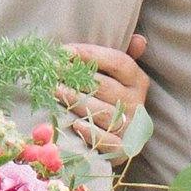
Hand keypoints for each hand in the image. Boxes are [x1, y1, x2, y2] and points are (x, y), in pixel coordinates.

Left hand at [59, 35, 149, 160]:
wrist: (116, 139)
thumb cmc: (108, 98)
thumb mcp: (116, 76)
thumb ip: (122, 57)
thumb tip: (139, 40)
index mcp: (138, 80)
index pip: (119, 61)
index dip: (91, 54)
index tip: (63, 51)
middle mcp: (137, 103)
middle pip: (105, 86)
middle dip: (75, 76)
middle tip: (50, 70)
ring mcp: (131, 127)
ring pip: (102, 112)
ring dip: (75, 101)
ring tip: (53, 91)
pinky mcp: (123, 150)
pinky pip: (107, 141)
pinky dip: (91, 133)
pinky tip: (74, 124)